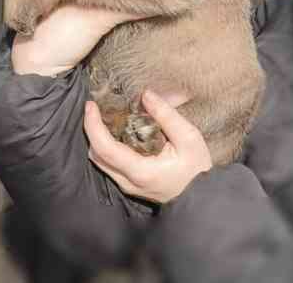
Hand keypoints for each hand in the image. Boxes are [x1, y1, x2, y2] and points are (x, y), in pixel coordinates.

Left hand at [84, 89, 211, 203]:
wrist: (202, 197)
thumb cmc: (197, 168)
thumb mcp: (188, 137)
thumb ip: (166, 115)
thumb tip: (145, 95)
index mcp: (140, 171)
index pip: (105, 149)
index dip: (93, 126)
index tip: (91, 105)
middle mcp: (128, 181)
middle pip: (96, 154)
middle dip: (92, 129)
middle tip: (96, 106)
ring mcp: (127, 185)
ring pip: (100, 160)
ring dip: (97, 137)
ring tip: (105, 115)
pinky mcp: (130, 183)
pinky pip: (109, 163)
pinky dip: (106, 145)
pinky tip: (116, 130)